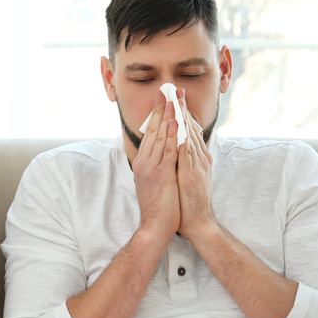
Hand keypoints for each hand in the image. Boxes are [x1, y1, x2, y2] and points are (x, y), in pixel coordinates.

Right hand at [132, 90, 179, 242]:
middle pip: (152, 131)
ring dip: (166, 117)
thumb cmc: (158, 206)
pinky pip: (167, 151)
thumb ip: (157, 165)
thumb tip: (163, 152)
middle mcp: (145, 162)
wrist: (155, 225)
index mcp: (143, 163)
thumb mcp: (154, 181)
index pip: (150, 134)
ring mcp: (152, 168)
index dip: (156, 115)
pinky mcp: (161, 175)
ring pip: (159, 137)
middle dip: (160, 110)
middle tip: (165, 91)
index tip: (162, 100)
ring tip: (171, 100)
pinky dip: (171, 135)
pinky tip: (174, 123)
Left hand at [176, 89, 215, 242]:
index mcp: (198, 158)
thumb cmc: (190, 202)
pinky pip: (186, 151)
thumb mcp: (187, 177)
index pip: (190, 131)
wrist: (198, 222)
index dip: (183, 114)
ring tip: (176, 99)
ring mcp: (197, 164)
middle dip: (182, 109)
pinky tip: (177, 125)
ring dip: (182, 117)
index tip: (176, 99)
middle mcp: (200, 158)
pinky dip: (182, 136)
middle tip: (176, 90)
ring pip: (189, 135)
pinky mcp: (192, 172)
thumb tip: (176, 149)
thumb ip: (184, 162)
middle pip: (190, 128)